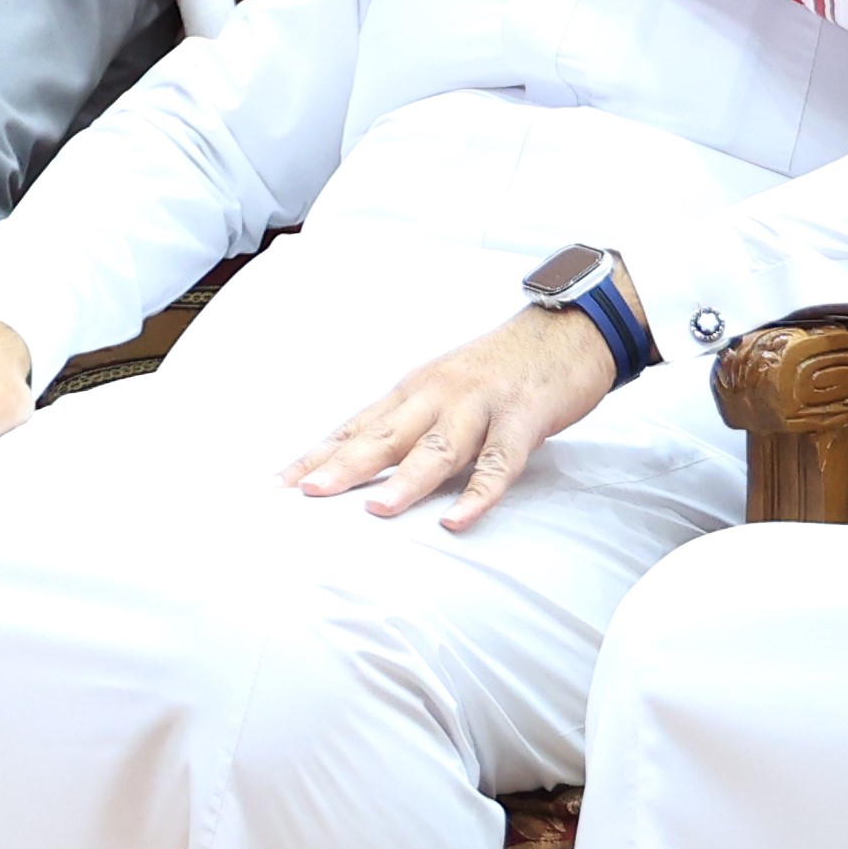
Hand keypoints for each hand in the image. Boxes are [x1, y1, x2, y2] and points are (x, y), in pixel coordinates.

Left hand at [293, 305, 624, 531]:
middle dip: (343, 466)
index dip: (317, 454)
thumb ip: (410, 425)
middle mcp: (438, 395)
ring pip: (437, 449)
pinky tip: (458, 519)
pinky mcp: (523, 419)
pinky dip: (478, 494)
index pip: (355, 427)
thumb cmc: (500, 367)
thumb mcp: (445, 388)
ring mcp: (481, 407)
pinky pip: (498, 463)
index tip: (279, 484)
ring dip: (405, 480)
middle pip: (384, 436)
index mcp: (413, 391)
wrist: (568, 329)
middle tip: (306, 494)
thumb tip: (362, 465)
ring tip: (374, 510)